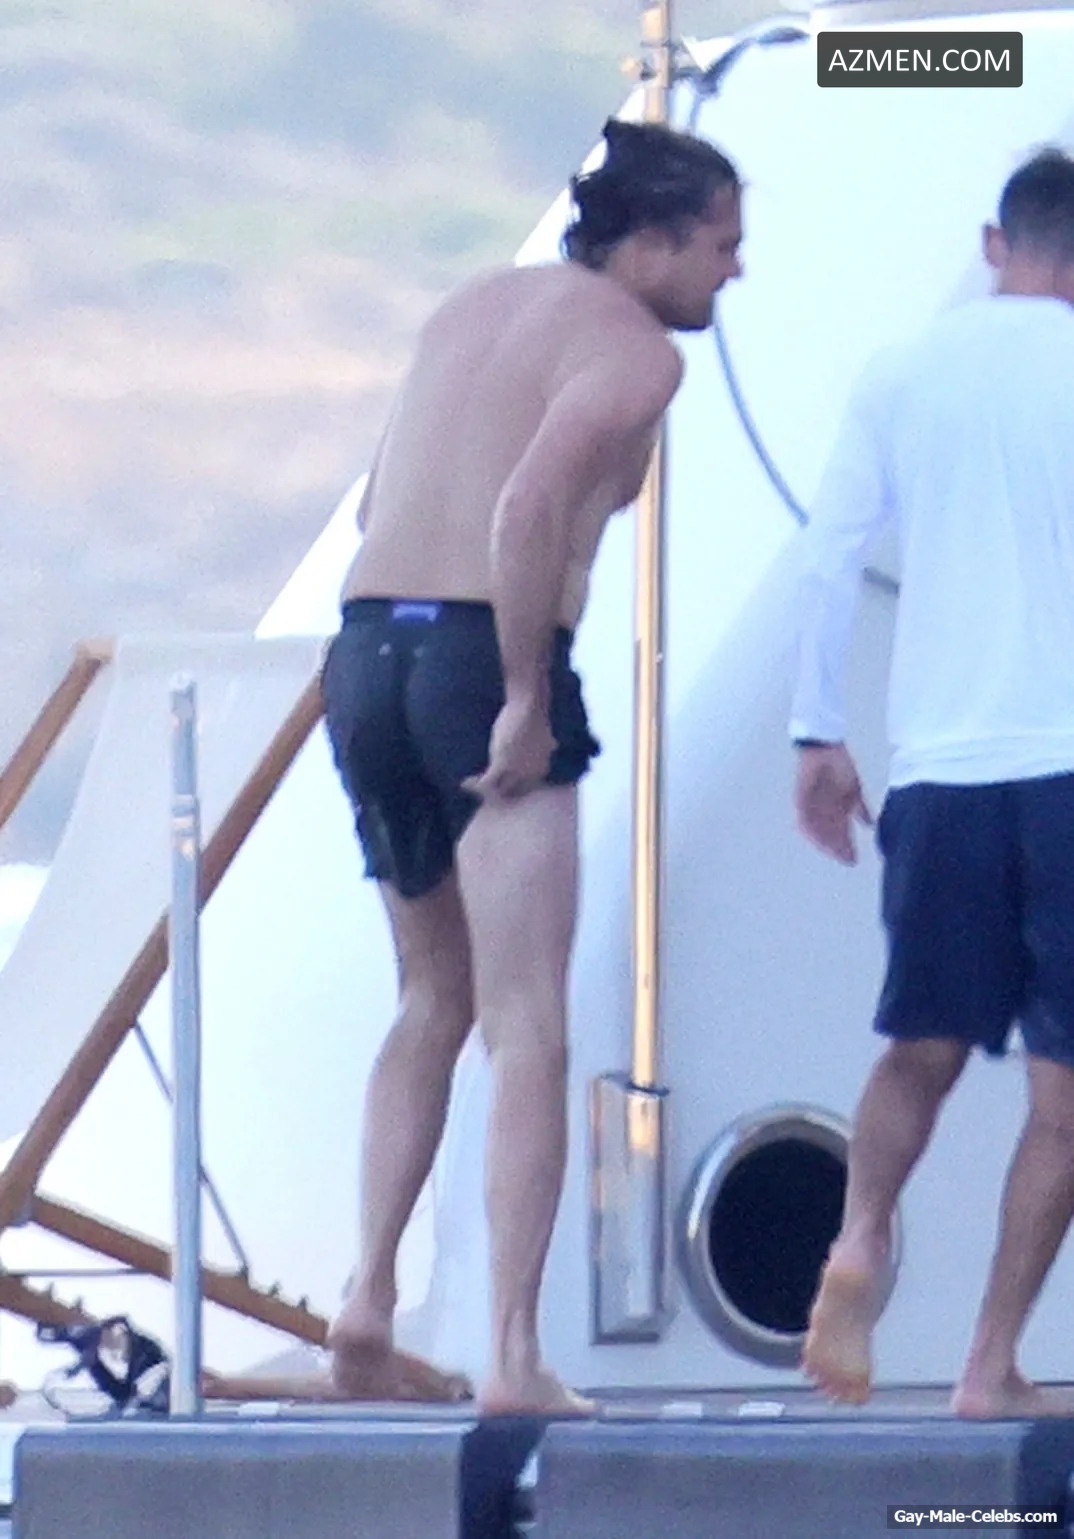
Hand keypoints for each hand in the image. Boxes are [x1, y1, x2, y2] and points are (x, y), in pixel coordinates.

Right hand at [462, 694, 554, 800]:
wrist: (529, 706)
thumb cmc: (535, 717)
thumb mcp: (544, 737)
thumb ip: (548, 746)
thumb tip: (555, 744)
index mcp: (541, 770)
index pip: (525, 789)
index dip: (509, 788)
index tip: (497, 783)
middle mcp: (531, 775)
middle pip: (511, 793)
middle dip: (495, 793)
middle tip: (481, 787)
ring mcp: (517, 771)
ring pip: (497, 791)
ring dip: (482, 791)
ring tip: (469, 786)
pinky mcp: (502, 764)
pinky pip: (487, 782)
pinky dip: (474, 786)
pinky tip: (464, 784)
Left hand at [795, 743, 872, 864]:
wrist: (825, 746)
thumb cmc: (839, 765)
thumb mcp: (854, 789)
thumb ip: (861, 808)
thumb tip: (870, 825)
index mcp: (834, 809)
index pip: (840, 833)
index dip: (846, 847)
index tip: (854, 860)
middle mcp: (821, 811)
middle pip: (828, 835)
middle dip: (837, 848)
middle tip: (846, 859)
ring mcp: (810, 805)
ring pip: (816, 830)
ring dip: (824, 842)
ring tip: (833, 851)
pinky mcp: (799, 797)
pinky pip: (802, 816)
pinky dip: (809, 827)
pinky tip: (816, 837)